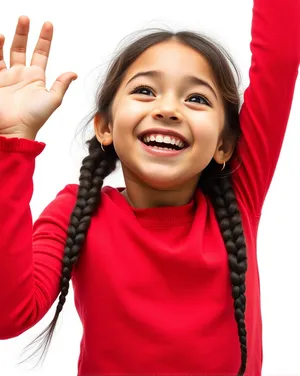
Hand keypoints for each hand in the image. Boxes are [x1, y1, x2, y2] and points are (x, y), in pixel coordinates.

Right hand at [0, 16, 76, 139]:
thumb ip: (61, 85)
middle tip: (26, 18)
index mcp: (37, 78)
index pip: (41, 53)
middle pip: (23, 48)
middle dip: (25, 33)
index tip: (48, 24)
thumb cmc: (34, 118)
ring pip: (9, 51)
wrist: (13, 129)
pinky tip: (1, 37)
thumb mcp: (52, 100)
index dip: (45, 39)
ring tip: (17, 23)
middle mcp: (22, 74)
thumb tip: (74, 73)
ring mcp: (7, 76)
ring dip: (12, 37)